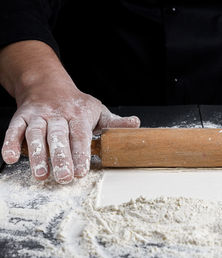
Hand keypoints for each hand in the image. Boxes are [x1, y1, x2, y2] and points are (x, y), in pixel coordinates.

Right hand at [1, 79, 139, 183]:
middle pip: (59, 136)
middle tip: (64, 178)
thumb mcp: (98, 111)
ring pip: (36, 134)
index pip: (80, 135)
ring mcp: (38, 115)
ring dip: (37, 154)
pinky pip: (14, 129)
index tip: (83, 171)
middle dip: (61, 158)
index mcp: (79, 114)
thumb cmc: (77, 104)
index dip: (81, 153)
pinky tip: (11, 158)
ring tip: (41, 174)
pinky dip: (10, 142)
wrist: (48, 84)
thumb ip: (115, 122)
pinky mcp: (21, 117)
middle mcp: (58, 114)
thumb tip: (136, 124)